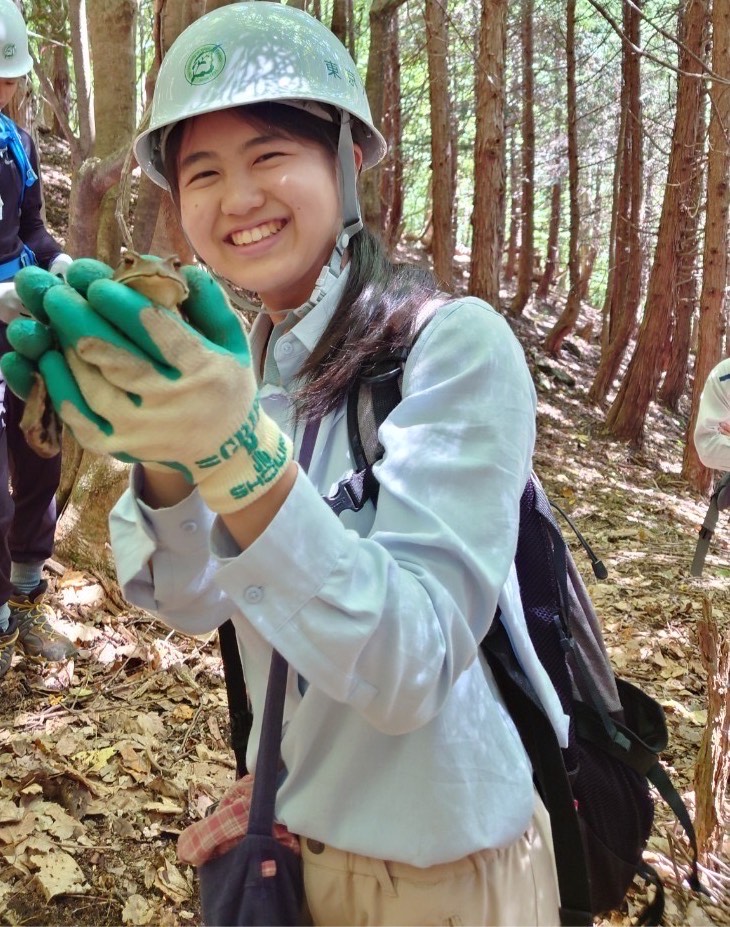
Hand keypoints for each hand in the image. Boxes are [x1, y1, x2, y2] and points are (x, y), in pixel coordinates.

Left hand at [3, 261, 292, 513]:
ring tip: (54, 319)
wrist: (225, 450)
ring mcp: (143, 429)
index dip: (124, 307)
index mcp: (202, 370)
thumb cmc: (224, 385)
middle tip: (59, 293)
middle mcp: (172, 402)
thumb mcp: (233, 342)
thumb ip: (211, 303)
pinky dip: (61, 387)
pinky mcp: (121, 447)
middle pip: (118, 359)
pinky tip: (51, 359)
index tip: (97, 284)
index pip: (159, 335)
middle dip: (82, 321)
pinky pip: (81, 417)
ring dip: (68, 348)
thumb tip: (183, 270)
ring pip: (94, 386)